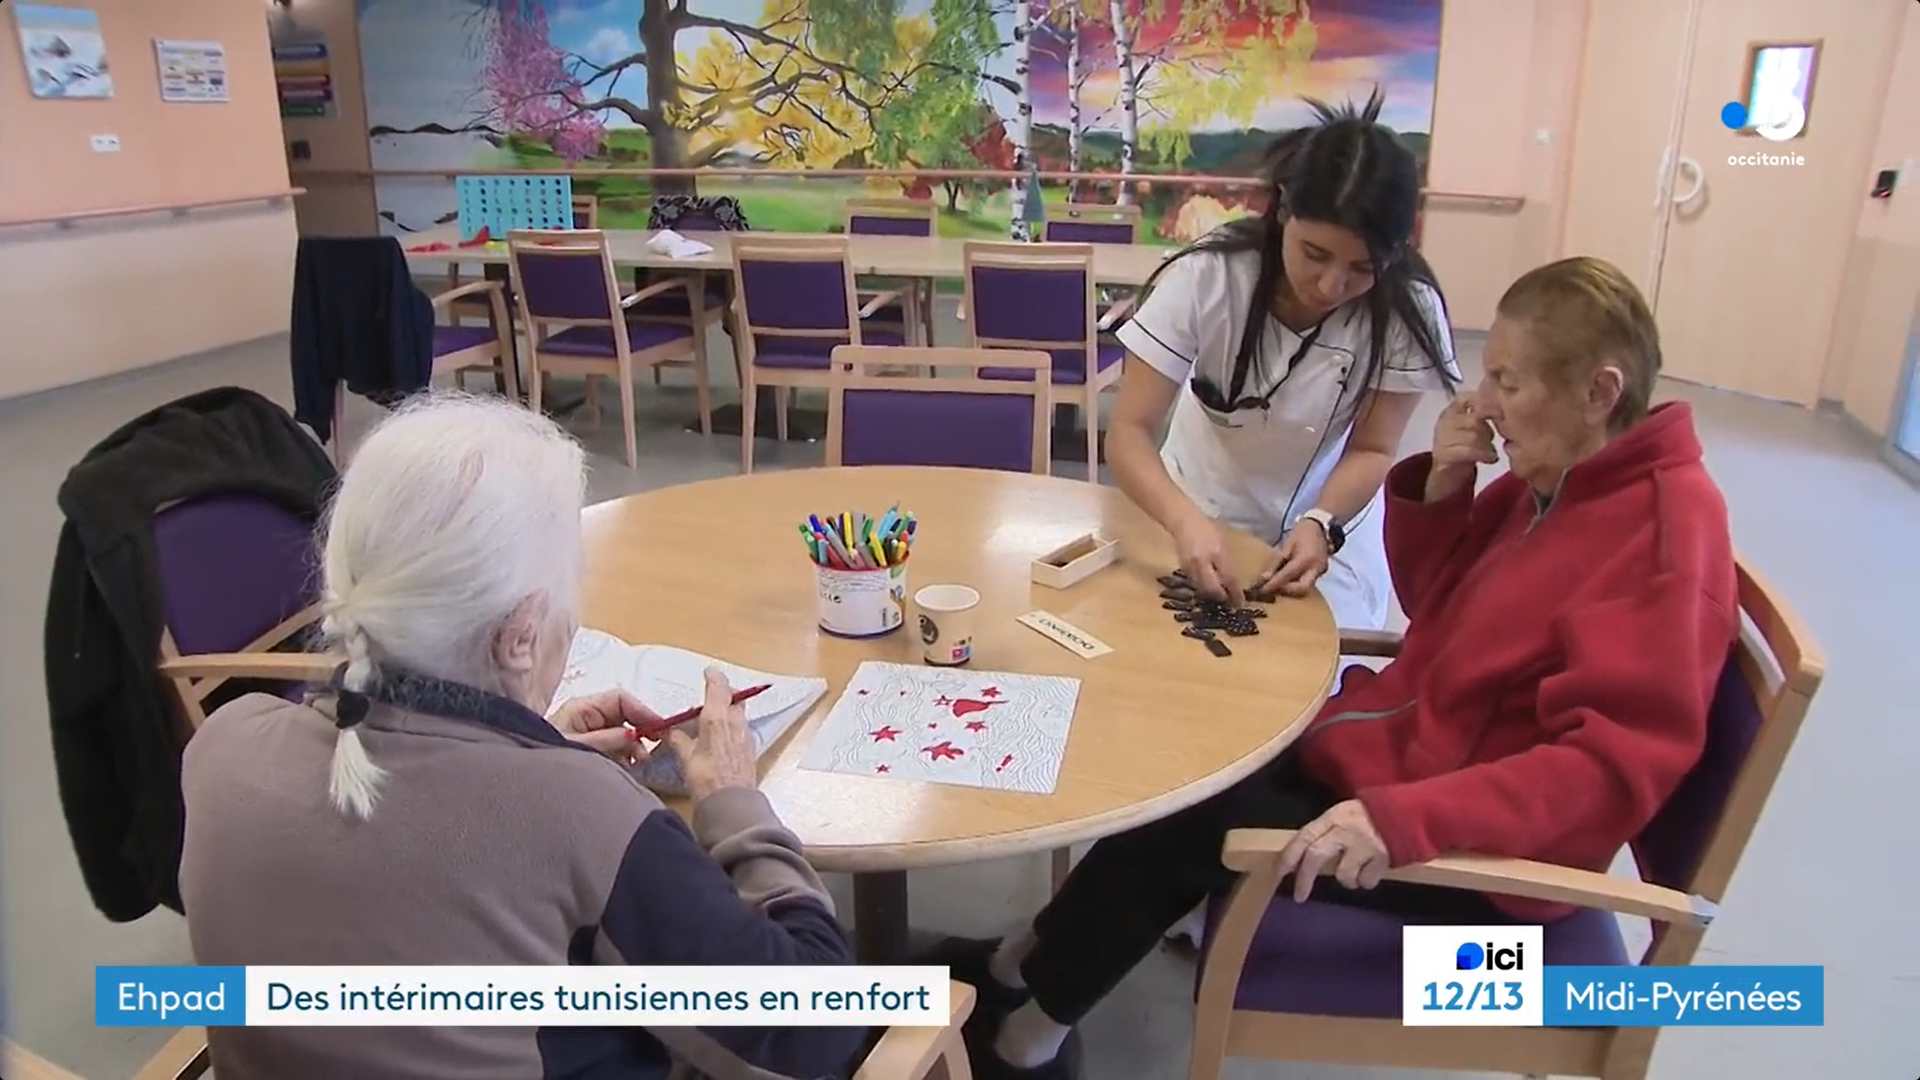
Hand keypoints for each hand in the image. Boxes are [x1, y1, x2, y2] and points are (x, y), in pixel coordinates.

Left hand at [550, 690, 659, 765]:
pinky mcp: (591, 750)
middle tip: (651, 748)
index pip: (620, 699)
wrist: (524, 782)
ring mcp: (589, 733)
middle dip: (640, 730)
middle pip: (624, 715)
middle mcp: (587, 717)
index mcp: (582, 708)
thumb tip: (634, 734)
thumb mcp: (577, 747)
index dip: (642, 710)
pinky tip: (628, 767)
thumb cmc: (545, 756)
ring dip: (634, 745)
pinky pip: (616, 748)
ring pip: (622, 732)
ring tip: (638, 761)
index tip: (659, 727)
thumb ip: (606, 740)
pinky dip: (626, 756)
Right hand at [662, 668, 759, 800]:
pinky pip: (741, 730)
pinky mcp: (750, 750)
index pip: (719, 687)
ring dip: (728, 711)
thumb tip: (669, 730)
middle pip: (734, 698)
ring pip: (739, 714)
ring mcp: (746, 736)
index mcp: (718, 717)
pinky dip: (732, 727)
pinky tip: (722, 740)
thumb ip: (678, 739)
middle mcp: (736, 722)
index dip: (714, 677)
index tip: (708, 672)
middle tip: (711, 697)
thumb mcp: (686, 758)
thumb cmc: (706, 778)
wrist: (732, 804)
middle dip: (724, 693)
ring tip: (712, 720)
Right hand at [1171, 511, 1240, 601]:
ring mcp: (1190, 566)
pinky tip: (1209, 586)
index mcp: (1216, 553)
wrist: (1183, 521)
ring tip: (1220, 596)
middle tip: (1229, 602)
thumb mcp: (1222, 543)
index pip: (1228, 578)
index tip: (1240, 602)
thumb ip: (1226, 562)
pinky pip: (1195, 582)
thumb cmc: (1207, 528)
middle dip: (1222, 597)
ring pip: (1202, 588)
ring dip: (1212, 594)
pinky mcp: (1183, 569)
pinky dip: (1203, 587)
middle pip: (1212, 588)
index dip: (1234, 592)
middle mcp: (1202, 562)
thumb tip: (1232, 581)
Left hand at [1252, 520, 1329, 597]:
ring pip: (1306, 587)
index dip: (1274, 584)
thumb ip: (1276, 563)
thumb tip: (1264, 578)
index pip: (1287, 576)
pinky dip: (1297, 583)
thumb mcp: (1286, 545)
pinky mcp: (1322, 572)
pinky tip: (1288, 579)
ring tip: (1279, 584)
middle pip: (1302, 588)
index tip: (1262, 590)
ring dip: (1292, 588)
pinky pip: (1308, 582)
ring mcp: (1321, 571)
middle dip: (1287, 591)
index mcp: (1306, 559)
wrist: (1320, 526)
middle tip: (1274, 588)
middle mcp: (1315, 568)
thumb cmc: (1301, 532)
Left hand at [1274, 800, 1390, 901]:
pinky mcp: (1381, 858)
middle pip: (1316, 855)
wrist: (1405, 814)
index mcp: (1333, 818)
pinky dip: (1367, 880)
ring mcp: (1363, 845)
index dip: (1289, 855)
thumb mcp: (1343, 816)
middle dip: (1304, 879)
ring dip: (1346, 879)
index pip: (1304, 836)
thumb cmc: (1369, 817)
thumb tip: (1302, 858)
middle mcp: (1345, 830)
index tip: (1278, 873)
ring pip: (1342, 874)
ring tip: (1356, 870)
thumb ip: (1325, 833)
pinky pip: (1365, 881)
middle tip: (1299, 896)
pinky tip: (1372, 869)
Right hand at [1426, 395, 1497, 501]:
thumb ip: (1484, 413)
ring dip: (1488, 444)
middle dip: (1490, 429)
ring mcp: (1441, 438)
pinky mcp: (1443, 455)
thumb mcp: (1475, 427)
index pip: (1468, 397)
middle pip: (1475, 418)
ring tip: (1492, 450)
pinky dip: (1484, 455)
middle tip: (1496, 439)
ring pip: (1474, 435)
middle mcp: (1444, 420)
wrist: (1446, 477)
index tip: (1500, 415)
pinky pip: (1469, 451)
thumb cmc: (1465, 448)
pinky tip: (1491, 459)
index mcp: (1451, 410)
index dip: (1486, 404)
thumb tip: (1506, 404)